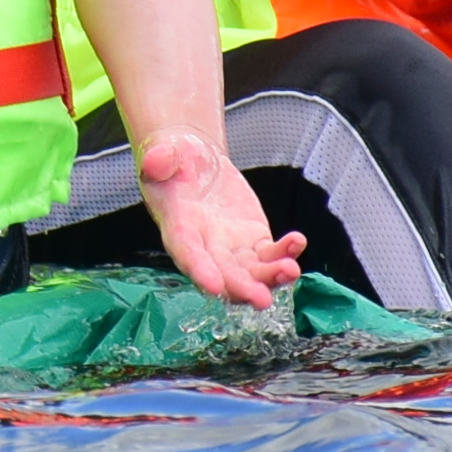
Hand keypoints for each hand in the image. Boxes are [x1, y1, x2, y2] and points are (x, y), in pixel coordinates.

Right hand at [137, 126, 309, 309]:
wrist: (196, 163)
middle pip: (223, 275)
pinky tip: (297, 242)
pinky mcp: (252, 240)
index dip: (200, 271)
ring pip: (251, 272)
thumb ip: (161, 158)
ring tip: (290, 270)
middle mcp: (204, 246)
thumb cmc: (176, 159)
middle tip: (261, 298)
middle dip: (242, 288)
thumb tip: (153, 162)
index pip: (187, 253)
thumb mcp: (166, 152)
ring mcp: (231, 247)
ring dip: (270, 277)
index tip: (215, 286)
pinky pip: (270, 254)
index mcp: (178, 225)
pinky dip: (285, 252)